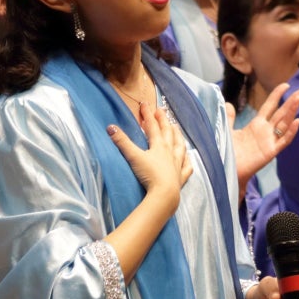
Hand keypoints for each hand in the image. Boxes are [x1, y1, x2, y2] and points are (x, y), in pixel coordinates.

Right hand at [106, 98, 191, 212]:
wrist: (164, 194)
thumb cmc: (149, 174)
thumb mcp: (133, 156)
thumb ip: (122, 142)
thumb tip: (110, 127)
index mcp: (158, 145)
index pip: (152, 126)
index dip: (148, 114)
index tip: (145, 104)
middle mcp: (170, 152)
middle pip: (167, 133)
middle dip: (163, 120)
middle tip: (161, 110)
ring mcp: (177, 164)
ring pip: (179, 146)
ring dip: (177, 135)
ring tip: (176, 127)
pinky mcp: (181, 177)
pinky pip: (187, 166)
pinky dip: (187, 160)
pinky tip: (188, 158)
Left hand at [231, 83, 298, 187]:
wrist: (226, 170)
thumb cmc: (228, 152)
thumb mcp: (228, 131)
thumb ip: (229, 118)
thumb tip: (228, 103)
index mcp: (256, 125)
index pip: (269, 107)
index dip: (277, 95)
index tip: (286, 85)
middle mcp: (266, 131)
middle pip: (282, 113)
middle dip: (292, 101)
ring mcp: (269, 141)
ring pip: (285, 124)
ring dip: (292, 111)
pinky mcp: (270, 152)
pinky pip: (284, 141)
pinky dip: (291, 132)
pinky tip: (298, 121)